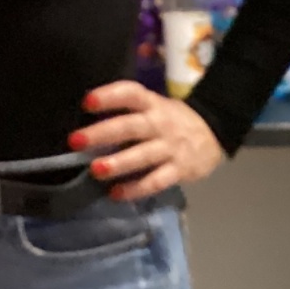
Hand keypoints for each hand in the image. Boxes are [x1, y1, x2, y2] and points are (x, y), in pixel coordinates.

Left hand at [69, 82, 224, 199]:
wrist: (214, 134)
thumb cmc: (172, 121)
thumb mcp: (155, 106)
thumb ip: (130, 113)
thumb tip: (90, 124)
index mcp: (153, 104)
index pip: (130, 94)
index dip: (109, 96)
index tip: (87, 103)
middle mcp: (160, 124)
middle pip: (131, 127)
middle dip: (102, 134)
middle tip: (75, 141)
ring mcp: (171, 148)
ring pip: (142, 156)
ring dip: (118, 163)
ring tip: (96, 170)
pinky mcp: (179, 170)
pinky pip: (156, 181)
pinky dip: (136, 189)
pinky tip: (116, 194)